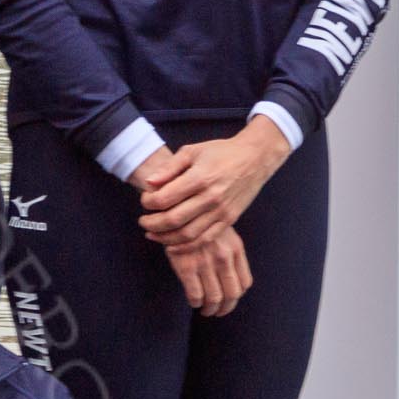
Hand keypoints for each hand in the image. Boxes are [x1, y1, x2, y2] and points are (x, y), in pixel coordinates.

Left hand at [136, 118, 292, 247]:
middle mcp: (211, 197)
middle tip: (143, 222)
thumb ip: (169, 167)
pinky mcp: (229, 220)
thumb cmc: (221, 152)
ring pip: (186, 234)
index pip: (164, 199)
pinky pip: (204, 240)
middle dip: (152, 224)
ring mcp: (221, 211)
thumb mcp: (192, 151)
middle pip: (173, 220)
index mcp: (200, 178)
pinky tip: (171, 245)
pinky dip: (185, 247)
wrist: (256, 157)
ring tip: (152, 234)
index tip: (145, 201)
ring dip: (164, 238)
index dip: (148, 203)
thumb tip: (148, 183)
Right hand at [164, 225, 251, 317]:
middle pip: (232, 294)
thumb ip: (229, 252)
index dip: (236, 296)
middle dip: (225, 308)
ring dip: (210, 309)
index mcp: (235, 249)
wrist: (177, 211)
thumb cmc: (198, 224)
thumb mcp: (222, 233)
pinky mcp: (186, 267)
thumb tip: (229, 278)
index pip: (244, 283)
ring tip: (204, 310)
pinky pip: (195, 295)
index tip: (228, 301)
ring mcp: (206, 263)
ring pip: (214, 298)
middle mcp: (224, 257)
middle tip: (216, 312)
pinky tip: (193, 301)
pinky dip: (195, 302)